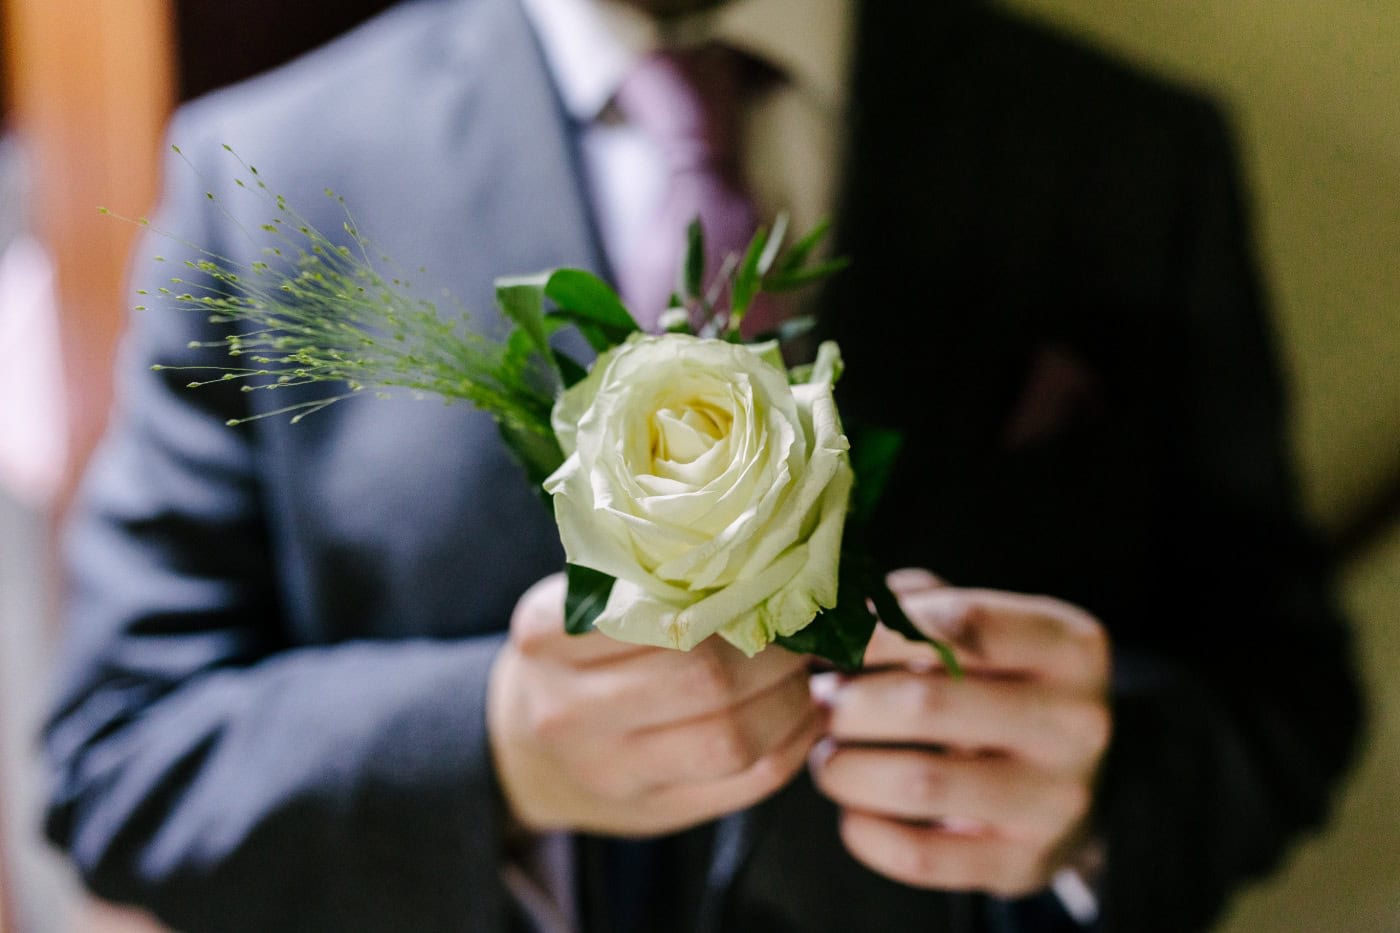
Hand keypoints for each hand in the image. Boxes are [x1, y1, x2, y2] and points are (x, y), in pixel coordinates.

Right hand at [488, 573, 823, 835]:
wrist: (525, 751)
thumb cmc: (571, 658)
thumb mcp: (580, 604)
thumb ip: (646, 580)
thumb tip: (762, 557)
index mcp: (549, 637)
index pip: (660, 613)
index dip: (734, 598)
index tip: (769, 583)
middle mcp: (569, 709)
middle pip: (705, 678)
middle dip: (773, 651)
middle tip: (800, 628)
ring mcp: (610, 771)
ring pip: (730, 739)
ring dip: (789, 700)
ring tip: (803, 671)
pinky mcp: (654, 812)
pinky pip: (748, 783)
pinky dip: (792, 743)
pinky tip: (804, 715)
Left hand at [810, 569, 1110, 897]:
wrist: (1065, 786)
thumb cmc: (1001, 686)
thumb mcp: (985, 629)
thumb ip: (916, 606)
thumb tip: (834, 612)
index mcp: (1069, 647)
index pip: (958, 624)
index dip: (876, 631)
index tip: (832, 640)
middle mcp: (1076, 722)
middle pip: (926, 703)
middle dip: (850, 703)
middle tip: (821, 702)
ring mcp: (1056, 800)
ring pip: (917, 782)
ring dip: (846, 768)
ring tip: (829, 757)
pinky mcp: (1024, 863)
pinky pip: (919, 855)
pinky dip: (865, 831)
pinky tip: (854, 810)